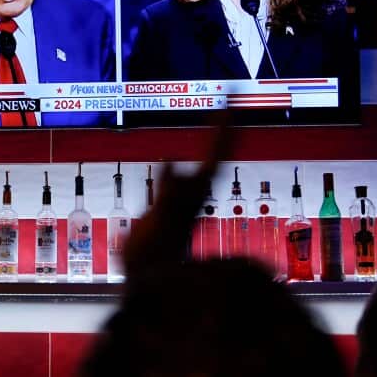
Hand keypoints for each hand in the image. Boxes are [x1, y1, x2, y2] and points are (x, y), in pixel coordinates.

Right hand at [124, 112, 235, 276]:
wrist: (146, 273)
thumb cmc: (155, 249)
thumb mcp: (162, 216)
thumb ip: (169, 189)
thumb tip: (170, 161)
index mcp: (197, 189)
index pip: (215, 152)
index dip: (222, 127)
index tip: (230, 102)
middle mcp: (195, 191)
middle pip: (215, 154)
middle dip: (222, 129)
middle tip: (230, 103)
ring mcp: (183, 199)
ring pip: (202, 165)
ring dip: (210, 144)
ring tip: (218, 124)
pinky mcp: (168, 206)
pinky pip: (175, 178)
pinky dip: (174, 165)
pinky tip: (171, 162)